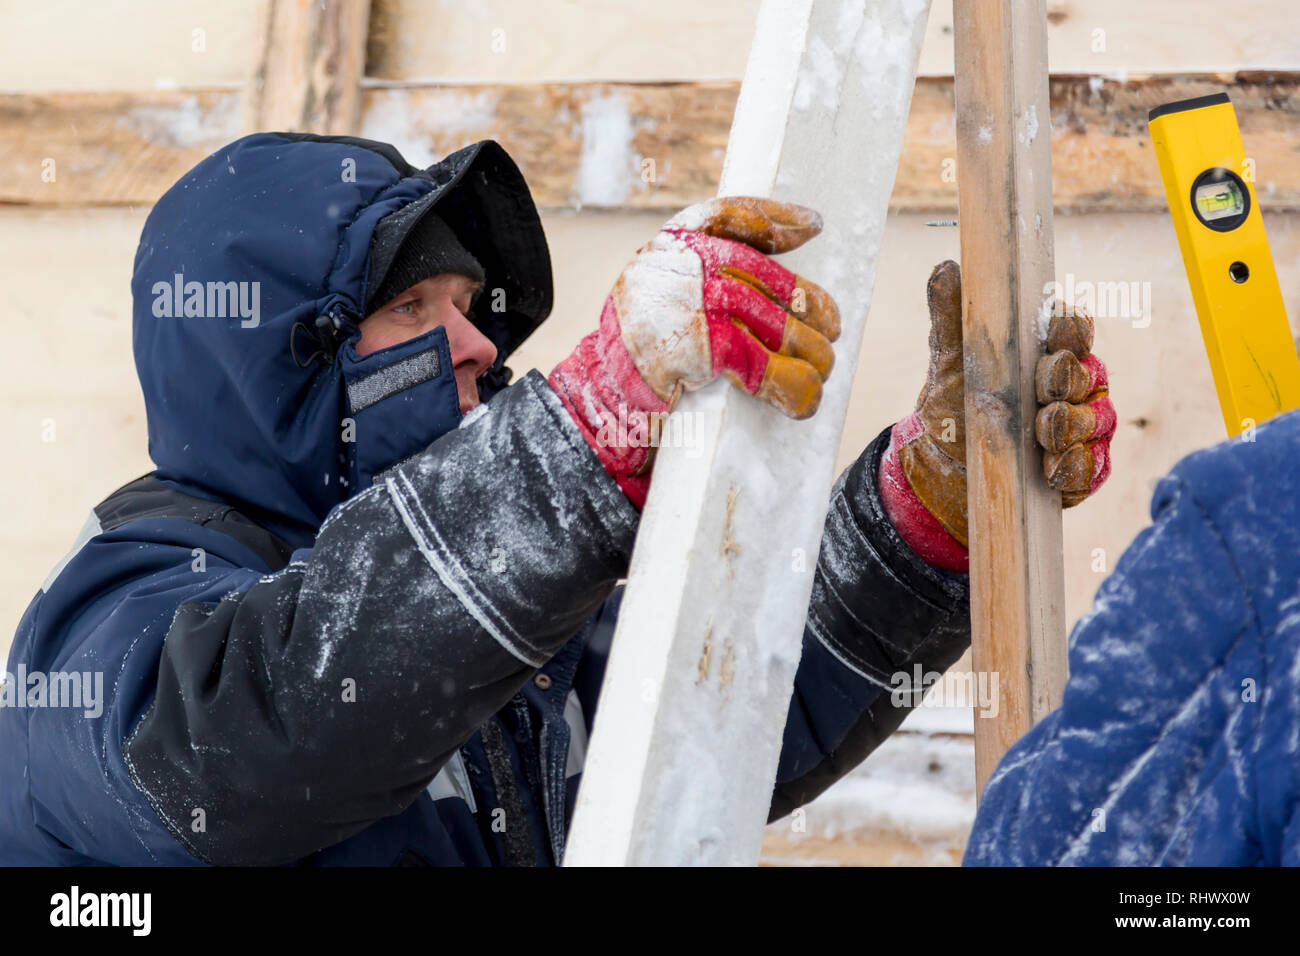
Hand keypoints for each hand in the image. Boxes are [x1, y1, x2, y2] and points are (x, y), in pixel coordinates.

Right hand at [549, 196, 840, 507]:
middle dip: (808, 307)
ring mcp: (688, 302)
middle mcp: (678, 264)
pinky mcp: (696, 347)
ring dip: (808, 352)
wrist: (599, 399)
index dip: (776, 217)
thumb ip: (706, 273)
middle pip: (766, 279)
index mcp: (669, 245)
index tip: (815, 226)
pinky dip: (790, 384)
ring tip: (821, 370)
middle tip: (829, 331)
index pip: (729, 214)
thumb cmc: (643, 352)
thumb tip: (791, 253)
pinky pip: (761, 364)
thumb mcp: (663, 294)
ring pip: (773, 322)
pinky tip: (804, 397)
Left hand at [879, 260, 1113, 571]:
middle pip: (1089, 376)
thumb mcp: (949, 361)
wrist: (940, 467)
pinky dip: (1073, 468)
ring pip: (1096, 422)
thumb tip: (947, 267)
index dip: (1072, 329)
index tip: (1057, 330)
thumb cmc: (955, 404)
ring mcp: (1081, 431)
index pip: (1074, 331)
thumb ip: (952, 316)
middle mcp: (1073, 388)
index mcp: (1049, 352)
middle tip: (1046, 387)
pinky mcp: (1078, 473)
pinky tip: (1052, 469)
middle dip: (1068, 380)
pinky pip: (1091, 470)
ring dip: (1070, 426)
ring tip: (1043, 430)